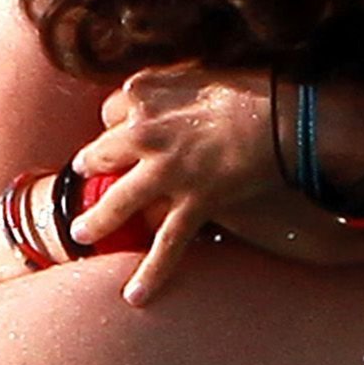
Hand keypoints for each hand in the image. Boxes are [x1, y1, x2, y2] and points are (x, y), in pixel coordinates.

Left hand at [70, 65, 284, 302]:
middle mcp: (144, 132)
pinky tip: (133, 297)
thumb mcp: (197, 68)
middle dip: (91, 165)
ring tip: (81, 234)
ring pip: (118, 202)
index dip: (117, 122)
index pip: (111, 110)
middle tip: (83, 173)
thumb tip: (161, 86)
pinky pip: (165, 243)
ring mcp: (165, 172)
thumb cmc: (250, 85)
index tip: (121, 128)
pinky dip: (150, 273)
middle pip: (101, 152)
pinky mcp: (192, 203)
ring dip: (96, 220)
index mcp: (144, 93)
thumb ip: (170, 80)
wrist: (282, 114)